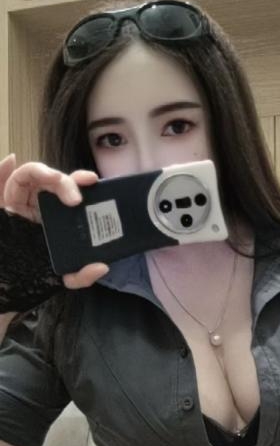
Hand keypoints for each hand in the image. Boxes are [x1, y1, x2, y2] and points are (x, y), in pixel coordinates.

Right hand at [0, 153, 109, 288]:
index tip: (92, 182)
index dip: (80, 181)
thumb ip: (83, 276)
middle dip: (64, 181)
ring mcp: (22, 202)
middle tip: (74, 197)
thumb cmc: (40, 273)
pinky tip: (10, 160)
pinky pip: (5, 183)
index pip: (70, 190)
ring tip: (51, 177)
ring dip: (41, 171)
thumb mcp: (64, 277)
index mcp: (58, 215)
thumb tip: (102, 266)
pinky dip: (2, 171)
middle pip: (53, 181)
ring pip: (31, 175)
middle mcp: (41, 204)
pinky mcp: (5, 204)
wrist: (14, 285)